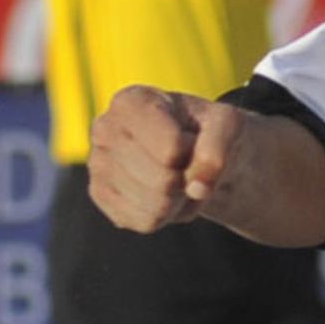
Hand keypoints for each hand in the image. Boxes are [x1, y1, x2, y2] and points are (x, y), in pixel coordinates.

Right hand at [89, 85, 243, 231]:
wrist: (193, 150)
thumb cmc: (206, 131)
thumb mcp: (227, 125)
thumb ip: (218, 147)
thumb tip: (197, 187)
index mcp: (131, 102)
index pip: (171, 149)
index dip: (192, 152)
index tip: (189, 138)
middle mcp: (104, 129)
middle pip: (162, 181)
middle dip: (186, 179)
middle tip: (184, 162)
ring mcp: (97, 164)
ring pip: (155, 206)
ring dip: (179, 198)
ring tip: (175, 175)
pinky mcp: (101, 196)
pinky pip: (145, 221)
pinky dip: (166, 214)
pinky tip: (162, 192)